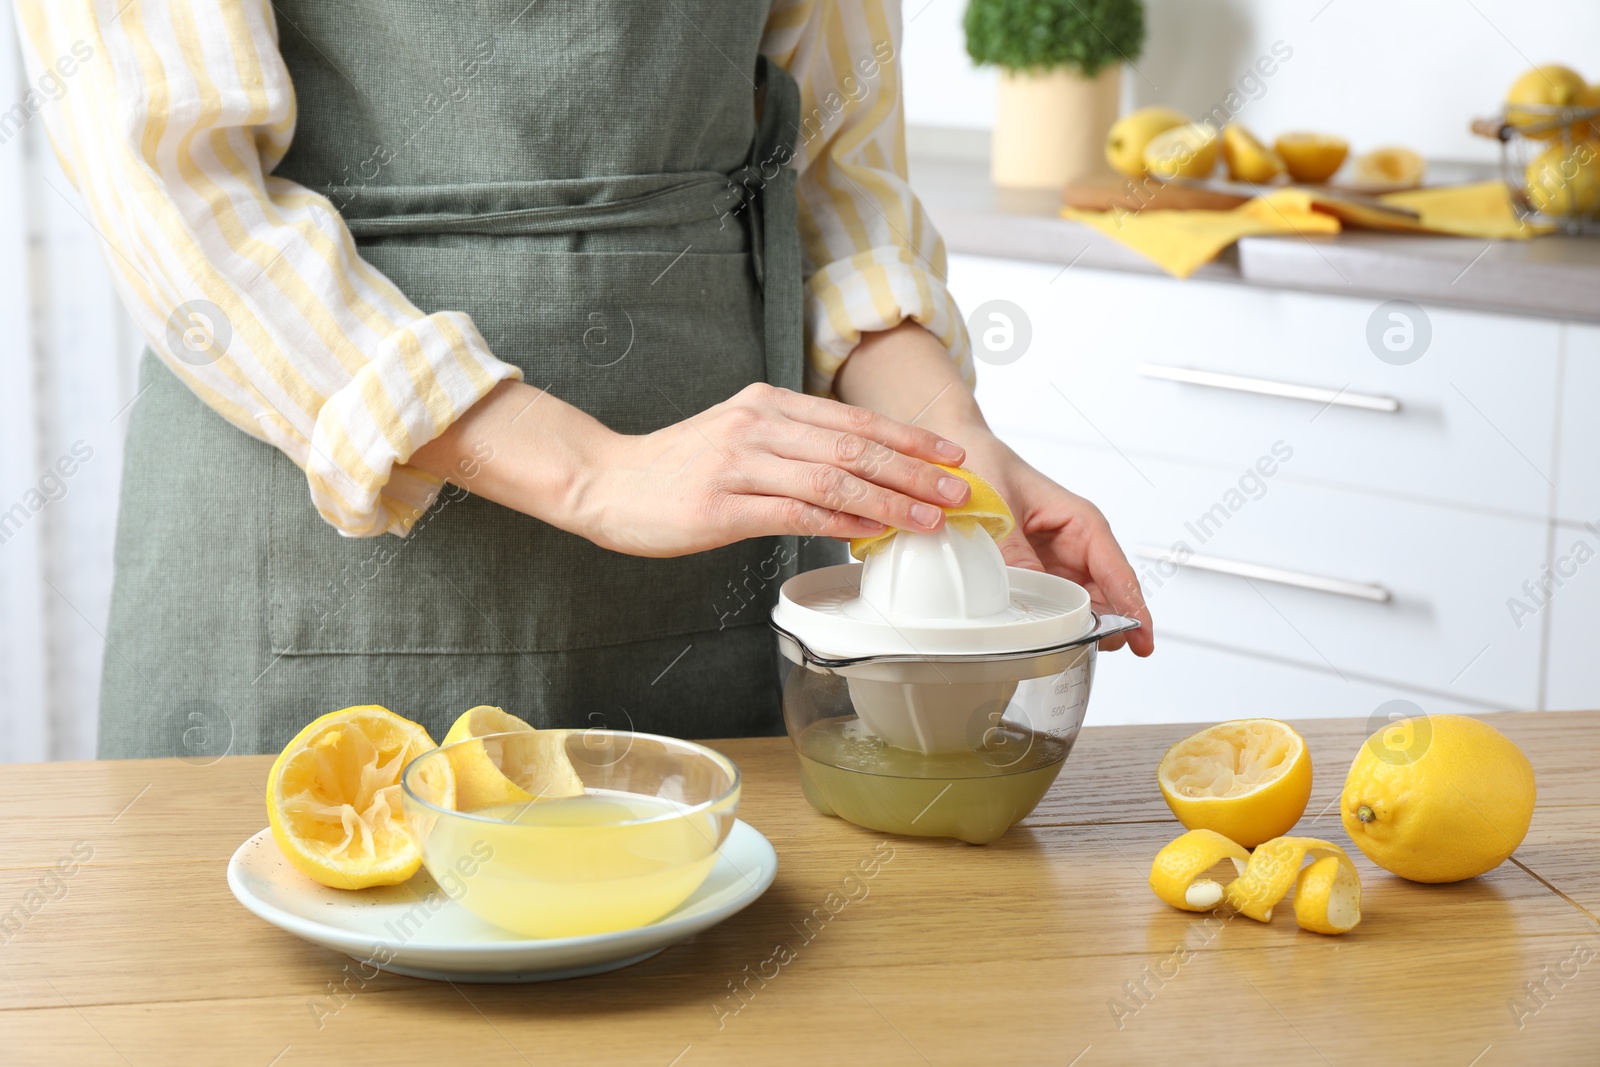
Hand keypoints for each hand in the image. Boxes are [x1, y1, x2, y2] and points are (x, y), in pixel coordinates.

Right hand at [575, 383, 973, 555]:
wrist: (605, 482)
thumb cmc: (675, 468)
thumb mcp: (740, 438)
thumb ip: (794, 448)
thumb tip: (860, 478)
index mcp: (768, 404)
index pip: (854, 419)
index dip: (909, 438)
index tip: (951, 454)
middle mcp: (759, 425)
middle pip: (854, 446)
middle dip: (915, 470)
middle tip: (958, 490)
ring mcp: (739, 464)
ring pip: (834, 480)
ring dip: (890, 500)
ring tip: (930, 517)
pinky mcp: (722, 506)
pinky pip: (796, 513)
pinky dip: (841, 523)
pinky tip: (873, 533)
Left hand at [834, 320, 1152, 655]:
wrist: (951, 455)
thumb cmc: (984, 466)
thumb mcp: (999, 509)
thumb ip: (1014, 555)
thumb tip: (1027, 601)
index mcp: (1079, 522)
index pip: (1116, 571)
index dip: (1132, 607)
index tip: (1142, 640)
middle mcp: (1073, 545)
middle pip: (1102, 597)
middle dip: (1104, 627)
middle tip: (1093, 654)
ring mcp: (1053, 563)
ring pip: (1076, 606)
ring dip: (1074, 628)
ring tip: (1066, 651)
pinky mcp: (1031, 575)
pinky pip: (1047, 604)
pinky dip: (1046, 622)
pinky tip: (1039, 639)